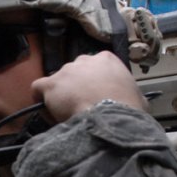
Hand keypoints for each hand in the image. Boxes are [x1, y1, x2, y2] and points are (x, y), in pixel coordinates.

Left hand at [31, 51, 147, 123]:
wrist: (110, 116)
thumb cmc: (127, 109)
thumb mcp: (137, 97)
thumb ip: (129, 93)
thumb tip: (133, 101)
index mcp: (107, 59)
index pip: (94, 68)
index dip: (92, 84)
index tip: (94, 97)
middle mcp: (84, 60)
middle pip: (74, 73)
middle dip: (75, 89)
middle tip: (80, 106)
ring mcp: (66, 70)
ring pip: (58, 83)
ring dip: (60, 96)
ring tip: (66, 114)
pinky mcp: (50, 83)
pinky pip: (38, 88)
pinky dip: (41, 100)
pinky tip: (49, 112)